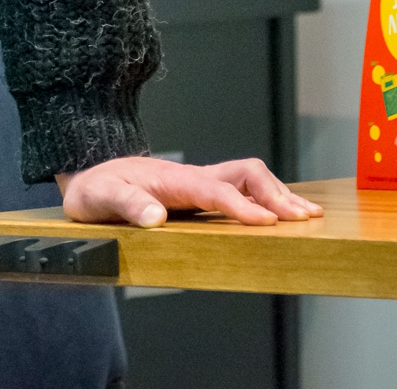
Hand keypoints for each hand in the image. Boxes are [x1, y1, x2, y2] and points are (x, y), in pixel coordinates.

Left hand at [56, 156, 320, 228]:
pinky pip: (240, 191)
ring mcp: (198, 184)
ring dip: (278, 193)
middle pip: (244, 174)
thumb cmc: (94, 190)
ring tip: (308, 215)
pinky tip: (282, 214)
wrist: (89, 180)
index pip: (215, 190)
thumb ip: (126, 204)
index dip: (242, 206)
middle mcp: (191, 178)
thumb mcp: (99, 198)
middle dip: (276, 193)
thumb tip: (155, 216)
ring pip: (248, 179)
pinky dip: (266, 199)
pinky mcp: (199, 194)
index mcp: (172, 179)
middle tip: (304, 217)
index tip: (267, 222)